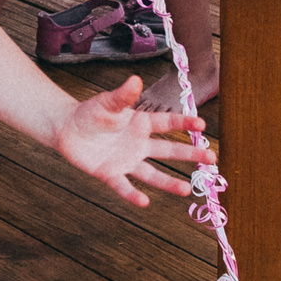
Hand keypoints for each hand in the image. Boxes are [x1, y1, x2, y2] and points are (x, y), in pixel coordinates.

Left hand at [52, 79, 215, 207]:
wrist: (68, 129)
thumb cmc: (91, 113)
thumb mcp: (107, 103)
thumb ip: (122, 95)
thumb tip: (136, 79)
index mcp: (141, 123)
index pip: (167, 123)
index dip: (184, 123)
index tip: (202, 125)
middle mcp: (139, 144)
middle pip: (168, 151)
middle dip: (190, 154)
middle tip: (212, 159)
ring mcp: (127, 160)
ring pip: (152, 174)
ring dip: (168, 183)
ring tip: (187, 190)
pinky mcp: (111, 173)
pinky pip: (124, 186)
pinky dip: (133, 195)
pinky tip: (144, 202)